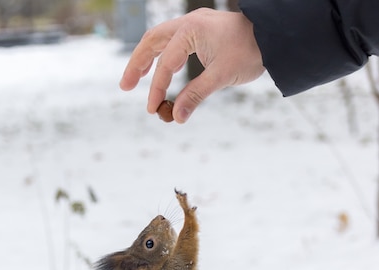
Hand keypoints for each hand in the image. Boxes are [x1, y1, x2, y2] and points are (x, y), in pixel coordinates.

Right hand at [119, 8, 263, 122]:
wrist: (272, 37)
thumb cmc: (249, 52)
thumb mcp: (221, 77)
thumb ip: (196, 95)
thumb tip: (177, 117)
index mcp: (192, 30)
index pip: (167, 63)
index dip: (157, 88)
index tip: (152, 109)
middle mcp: (188, 23)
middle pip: (152, 42)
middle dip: (137, 65)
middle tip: (125, 86)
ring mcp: (193, 25)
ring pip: (159, 39)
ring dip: (146, 58)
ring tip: (134, 79)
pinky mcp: (199, 31)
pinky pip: (172, 41)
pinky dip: (161, 56)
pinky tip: (158, 70)